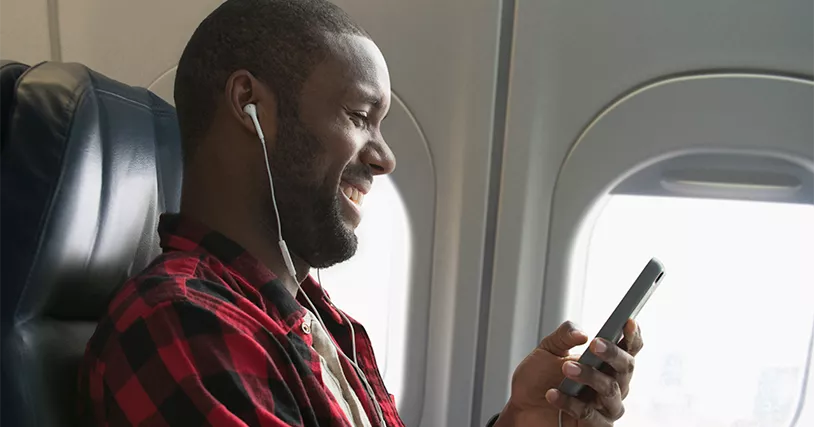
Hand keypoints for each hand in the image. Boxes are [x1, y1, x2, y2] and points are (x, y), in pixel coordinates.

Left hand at [494, 319, 642, 426]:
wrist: (521, 407)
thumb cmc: (539, 378)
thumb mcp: (548, 349)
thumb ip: (564, 336)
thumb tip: (582, 333)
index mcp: (605, 363)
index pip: (628, 349)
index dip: (632, 336)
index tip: (628, 322)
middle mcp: (612, 384)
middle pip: (625, 368)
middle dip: (612, 354)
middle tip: (595, 344)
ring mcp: (605, 407)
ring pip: (610, 391)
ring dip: (589, 377)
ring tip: (566, 368)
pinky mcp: (595, 426)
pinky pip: (589, 414)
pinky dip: (570, 402)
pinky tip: (552, 394)